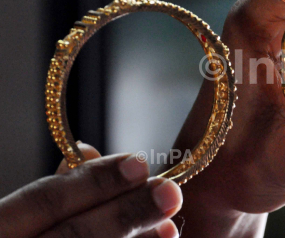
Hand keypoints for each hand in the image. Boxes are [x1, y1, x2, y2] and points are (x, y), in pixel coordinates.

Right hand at [0, 143, 181, 237]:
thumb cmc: (26, 236)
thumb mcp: (19, 218)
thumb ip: (51, 193)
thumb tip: (89, 150)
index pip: (44, 201)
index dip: (95, 181)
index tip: (140, 163)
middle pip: (73, 237)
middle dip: (125, 213)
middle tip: (170, 192)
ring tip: (169, 227)